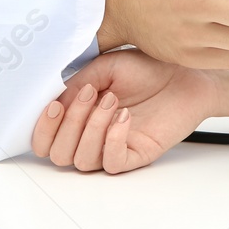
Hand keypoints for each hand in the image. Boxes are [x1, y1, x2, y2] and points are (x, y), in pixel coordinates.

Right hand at [32, 49, 218, 172]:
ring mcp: (113, 147)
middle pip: (59, 155)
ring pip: (82, 160)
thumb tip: (57, 102)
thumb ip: (78, 82)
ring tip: (113, 101)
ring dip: (93, 128)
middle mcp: (92, 136)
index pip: (45, 140)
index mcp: (79, 116)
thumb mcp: (106, 66)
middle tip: (92, 95)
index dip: (44, 128)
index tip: (56, 105)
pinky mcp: (135, 155)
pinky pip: (111, 163)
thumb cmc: (148, 68)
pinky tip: (125, 117)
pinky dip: (112, 140)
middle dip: (70, 124)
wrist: (185, 74)